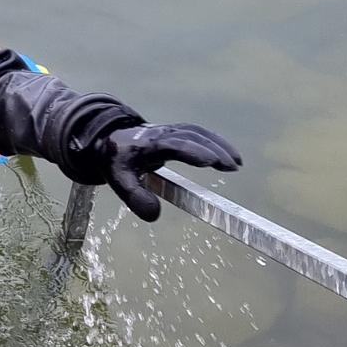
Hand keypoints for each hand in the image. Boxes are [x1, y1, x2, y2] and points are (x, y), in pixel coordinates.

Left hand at [82, 123, 241, 221]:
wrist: (109, 141)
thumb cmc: (117, 161)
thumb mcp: (120, 181)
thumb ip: (135, 198)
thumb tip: (155, 215)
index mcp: (148, 144)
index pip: (173, 144)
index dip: (192, 151)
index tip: (211, 161)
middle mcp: (162, 133)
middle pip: (191, 136)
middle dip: (213, 149)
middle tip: (231, 167)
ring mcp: (170, 131)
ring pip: (198, 133)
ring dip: (219, 145)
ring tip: (236, 164)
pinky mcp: (177, 133)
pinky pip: (199, 134)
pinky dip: (216, 143)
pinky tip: (229, 157)